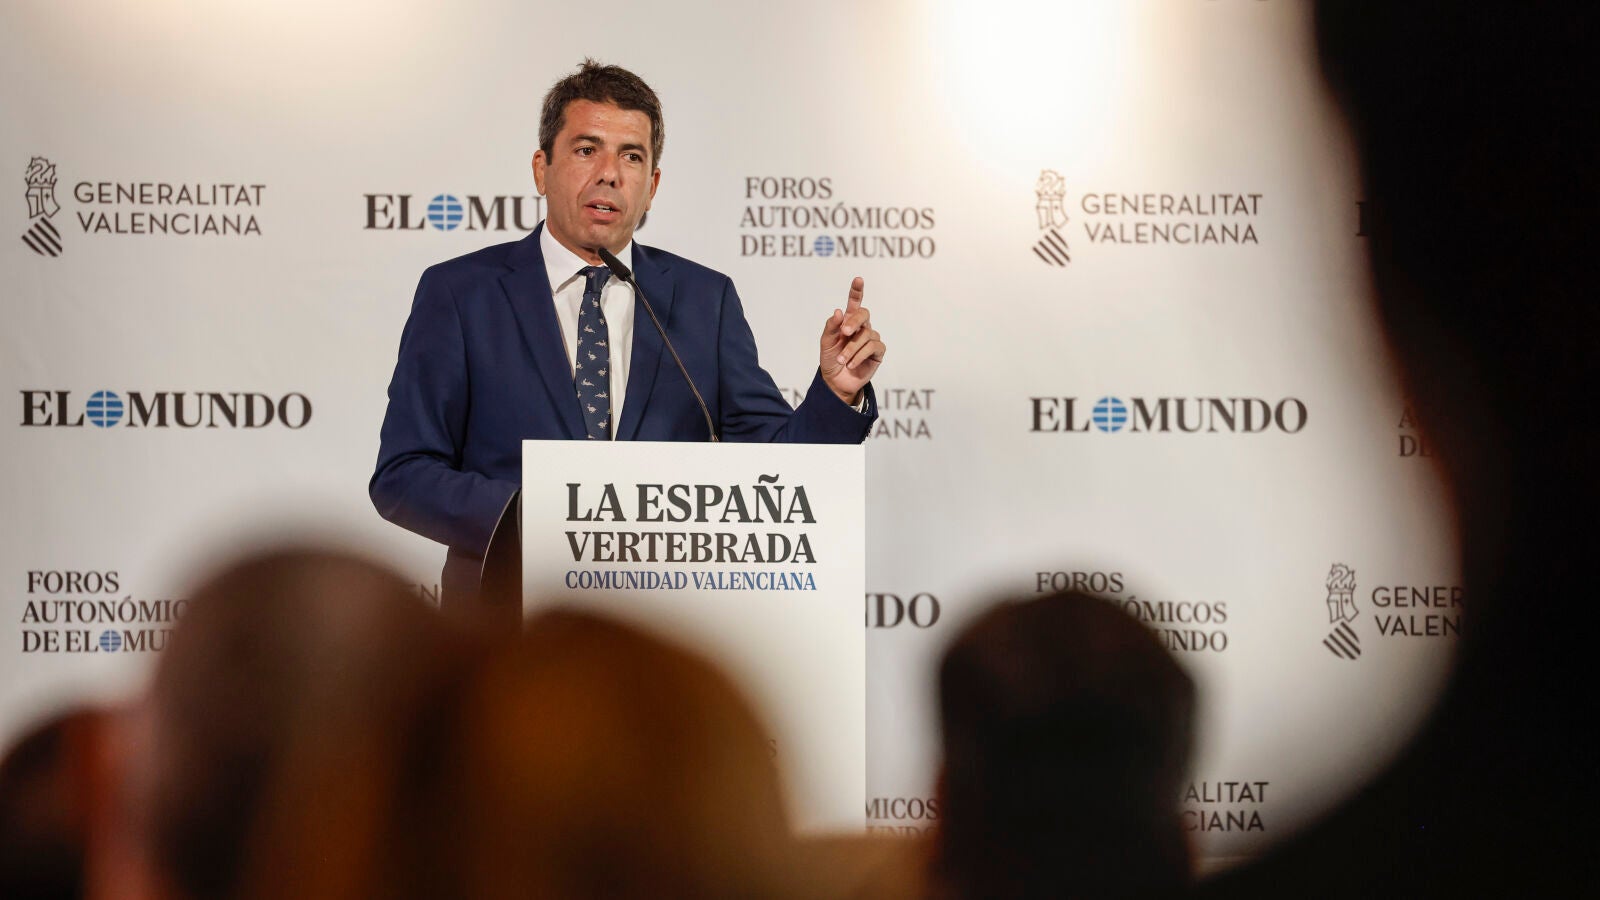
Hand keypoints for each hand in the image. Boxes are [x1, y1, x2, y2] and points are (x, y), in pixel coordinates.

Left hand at [818, 276, 884, 404]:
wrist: (836, 381)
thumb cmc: (830, 360)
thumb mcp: (826, 343)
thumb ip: (831, 327)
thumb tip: (839, 311)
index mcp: (848, 322)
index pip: (854, 303)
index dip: (857, 291)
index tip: (858, 279)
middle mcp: (861, 328)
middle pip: (864, 314)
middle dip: (854, 322)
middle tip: (844, 333)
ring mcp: (871, 339)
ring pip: (866, 334)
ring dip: (851, 348)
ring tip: (841, 360)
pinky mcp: (877, 352)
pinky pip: (872, 347)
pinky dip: (859, 356)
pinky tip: (851, 364)